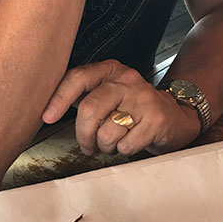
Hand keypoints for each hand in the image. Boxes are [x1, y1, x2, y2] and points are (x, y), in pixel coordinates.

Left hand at [41, 60, 200, 155]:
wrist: (177, 117)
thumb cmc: (133, 110)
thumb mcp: (108, 95)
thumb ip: (83, 97)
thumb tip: (46, 109)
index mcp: (111, 70)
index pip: (78, 78)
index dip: (58, 99)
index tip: (47, 118)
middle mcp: (127, 80)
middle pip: (90, 109)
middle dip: (84, 135)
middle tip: (88, 146)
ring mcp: (144, 98)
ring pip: (107, 132)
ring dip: (106, 146)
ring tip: (115, 143)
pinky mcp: (157, 119)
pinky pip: (126, 145)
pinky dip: (124, 151)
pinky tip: (131, 143)